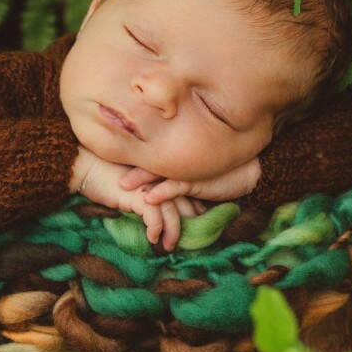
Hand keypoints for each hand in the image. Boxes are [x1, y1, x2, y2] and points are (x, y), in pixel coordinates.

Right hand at [69, 148, 202, 250]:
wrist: (85, 167)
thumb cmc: (104, 177)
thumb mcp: (130, 186)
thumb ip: (144, 194)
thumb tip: (152, 212)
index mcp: (158, 175)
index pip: (182, 192)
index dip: (192, 207)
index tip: (196, 222)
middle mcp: (158, 179)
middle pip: (184, 201)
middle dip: (189, 222)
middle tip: (191, 241)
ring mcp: (149, 186)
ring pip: (173, 211)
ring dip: (173, 232)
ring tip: (169, 246)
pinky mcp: (137, 195)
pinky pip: (154, 216)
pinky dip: (156, 228)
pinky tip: (152, 238)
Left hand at [118, 156, 261, 205]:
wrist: (246, 173)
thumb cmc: (216, 172)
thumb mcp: (189, 172)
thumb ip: (170, 173)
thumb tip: (148, 181)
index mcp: (173, 157)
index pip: (147, 153)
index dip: (128, 153)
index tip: (106, 156)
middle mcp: (177, 161)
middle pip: (147, 160)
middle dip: (126, 165)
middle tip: (105, 168)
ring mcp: (186, 170)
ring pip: (158, 174)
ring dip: (140, 179)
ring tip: (122, 185)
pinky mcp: (197, 182)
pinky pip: (176, 187)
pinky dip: (162, 192)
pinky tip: (149, 197)